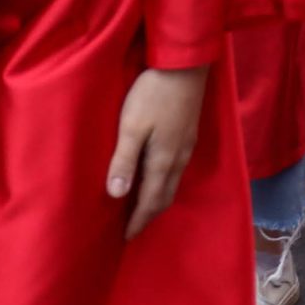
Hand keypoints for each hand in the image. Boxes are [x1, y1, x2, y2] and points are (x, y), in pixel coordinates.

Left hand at [106, 65, 207, 238]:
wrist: (185, 67)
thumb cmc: (153, 95)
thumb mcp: (131, 127)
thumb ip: (124, 161)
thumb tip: (116, 195)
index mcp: (163, 162)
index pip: (150, 202)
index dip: (138, 221)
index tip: (126, 237)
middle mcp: (178, 160)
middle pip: (164, 198)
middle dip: (149, 215)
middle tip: (133, 227)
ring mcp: (186, 147)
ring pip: (172, 184)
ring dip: (157, 200)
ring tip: (142, 207)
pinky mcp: (189, 135)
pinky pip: (177, 171)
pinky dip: (164, 183)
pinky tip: (156, 177)